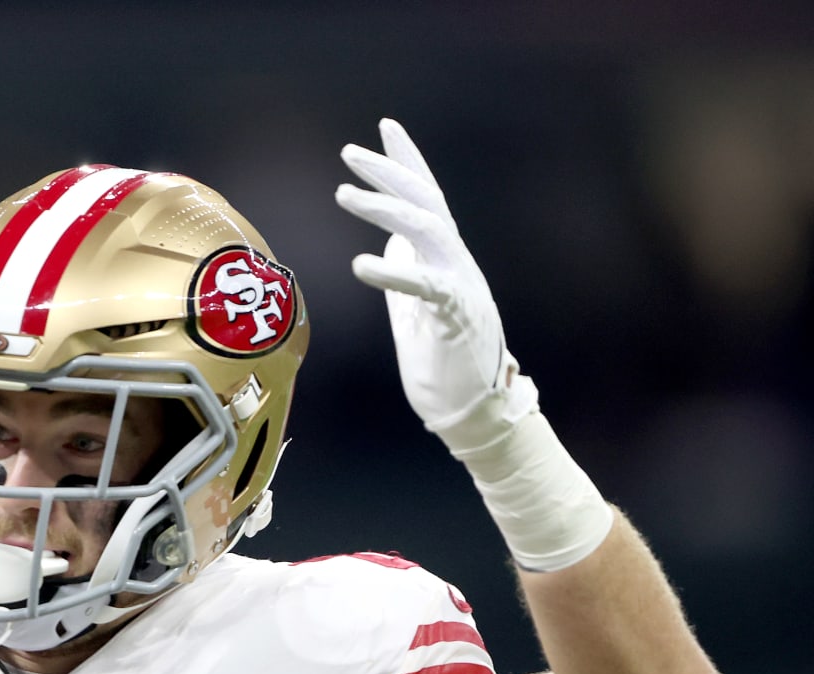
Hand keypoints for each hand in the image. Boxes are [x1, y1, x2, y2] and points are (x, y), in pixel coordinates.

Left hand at [335, 119, 534, 450]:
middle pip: (425, 200)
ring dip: (384, 208)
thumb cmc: (441, 357)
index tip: (385, 127)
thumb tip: (388, 241)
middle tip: (348, 154)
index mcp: (442, 256)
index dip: (406, 160)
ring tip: (344, 195)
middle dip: (388, 172)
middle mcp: (454, 260)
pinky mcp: (455, 315)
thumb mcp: (416, 302)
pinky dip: (394, 272)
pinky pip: (426, 285)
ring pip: (427, 228)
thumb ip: (406, 267)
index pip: (426, 196)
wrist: (469, 407)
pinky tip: (362, 264)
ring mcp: (459, 284)